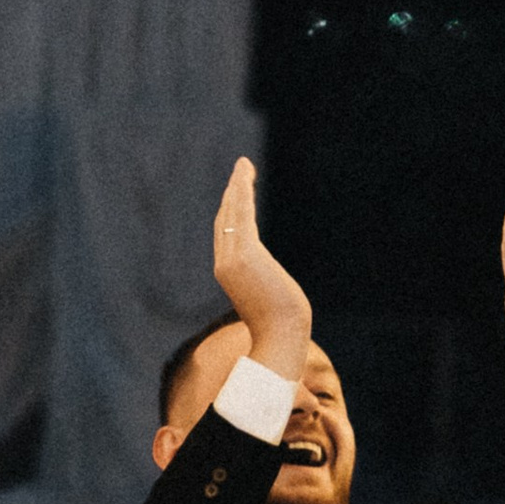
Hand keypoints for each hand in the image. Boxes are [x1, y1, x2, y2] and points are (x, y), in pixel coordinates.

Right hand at [212, 155, 310, 380]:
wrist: (280, 337)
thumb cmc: (279, 326)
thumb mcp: (267, 299)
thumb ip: (262, 286)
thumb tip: (271, 287)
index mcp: (228, 273)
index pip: (226, 234)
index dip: (231, 211)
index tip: (237, 193)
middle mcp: (224, 262)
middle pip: (226, 219)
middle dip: (233, 193)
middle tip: (241, 170)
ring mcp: (232, 257)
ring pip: (232, 213)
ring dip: (238, 186)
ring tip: (244, 165)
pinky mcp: (245, 253)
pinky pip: (241, 215)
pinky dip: (243, 193)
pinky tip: (246, 177)